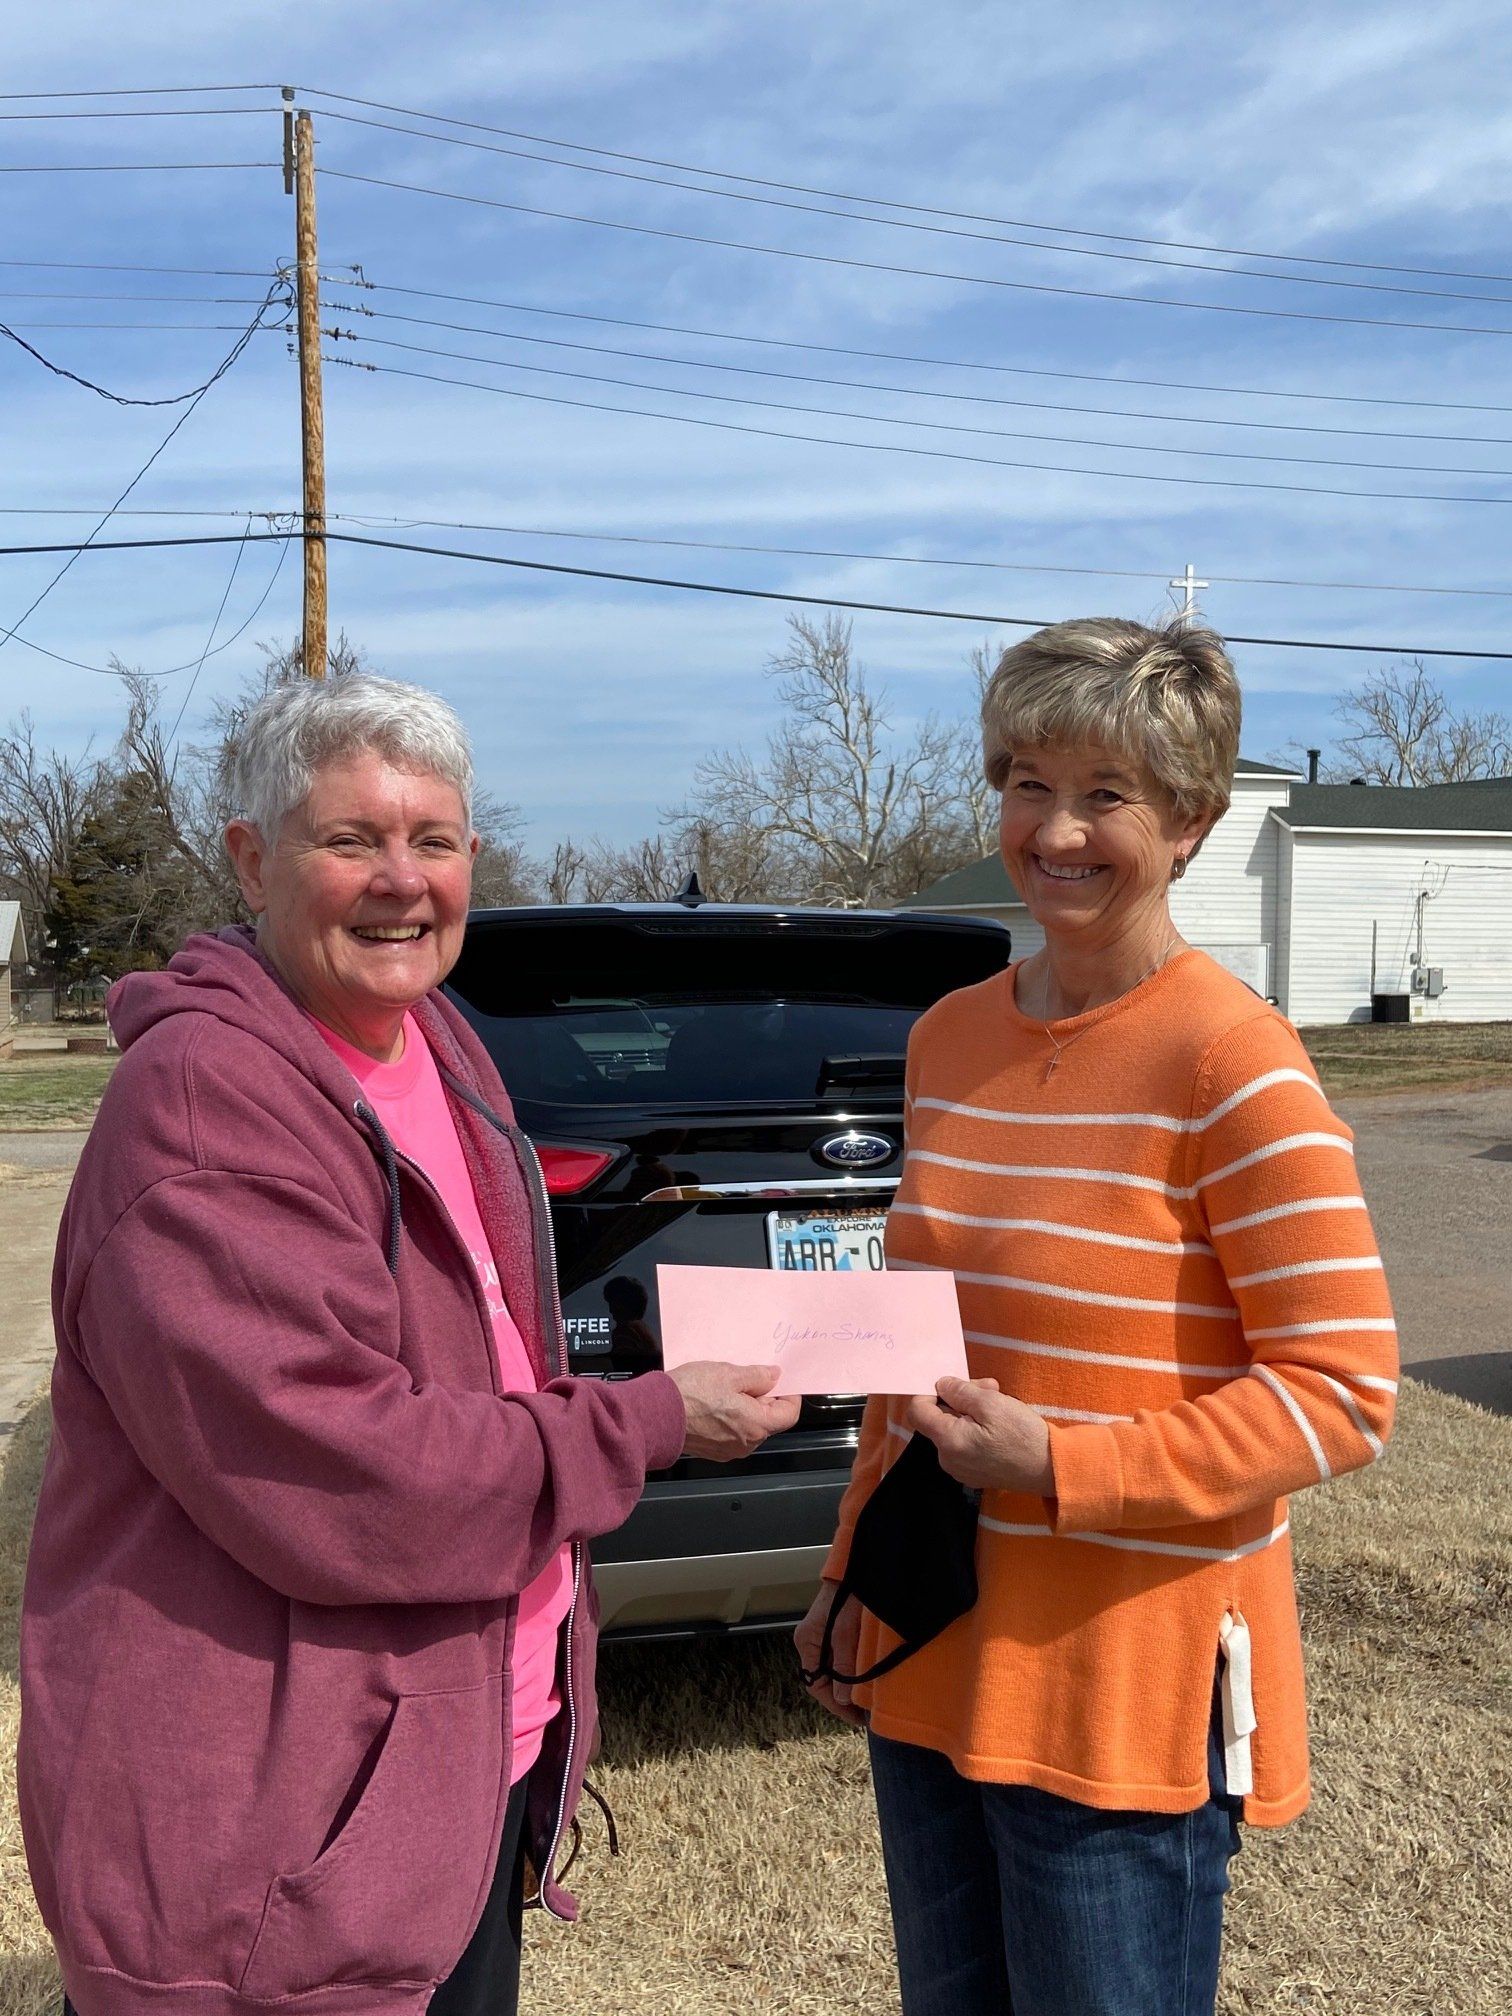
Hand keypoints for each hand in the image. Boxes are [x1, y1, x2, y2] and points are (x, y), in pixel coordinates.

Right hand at [668, 1361, 801, 1461]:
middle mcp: (746, 1444)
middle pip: (769, 1420)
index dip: (789, 1394)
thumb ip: (758, 1377)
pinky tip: (713, 1402)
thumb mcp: (729, 1374)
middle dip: (763, 1399)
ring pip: (749, 1426)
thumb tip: (775, 1377)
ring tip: (724, 1388)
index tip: (780, 1380)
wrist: (654, 1414)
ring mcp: (728, 1450)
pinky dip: (730, 1418)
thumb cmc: (691, 1394)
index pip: (789, 1414)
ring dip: (745, 1407)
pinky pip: (732, 1433)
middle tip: (746, 1378)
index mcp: (757, 1426)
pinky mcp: (712, 1451)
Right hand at [795, 1579, 867, 1727]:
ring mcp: (822, 1635)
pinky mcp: (835, 1629)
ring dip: (848, 1686)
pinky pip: (840, 1658)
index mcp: (807, 1641)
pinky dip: (852, 1671)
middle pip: (823, 1679)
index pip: (814, 1684)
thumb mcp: (848, 1630)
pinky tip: (867, 1678)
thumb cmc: (851, 1594)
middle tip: (865, 1713)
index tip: (856, 1718)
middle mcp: (810, 1640)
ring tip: (868, 1700)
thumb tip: (843, 1699)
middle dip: (842, 1698)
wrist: (861, 1564)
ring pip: (832, 1670)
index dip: (834, 1704)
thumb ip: (845, 1664)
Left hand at [904, 1377, 1053, 1494]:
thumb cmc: (1022, 1435)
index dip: (928, 1391)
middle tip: (990, 1387)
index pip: (917, 1411)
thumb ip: (960, 1391)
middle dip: (960, 1398)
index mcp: (948, 1442)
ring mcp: (960, 1469)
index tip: (953, 1383)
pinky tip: (998, 1422)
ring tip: (999, 1400)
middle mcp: (947, 1459)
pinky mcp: (974, 1473)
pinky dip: (975, 1428)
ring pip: (953, 1429)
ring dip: (971, 1410)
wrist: (1050, 1470)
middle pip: (938, 1419)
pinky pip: (964, 1443)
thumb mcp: (991, 1403)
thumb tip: (941, 1385)